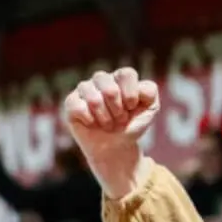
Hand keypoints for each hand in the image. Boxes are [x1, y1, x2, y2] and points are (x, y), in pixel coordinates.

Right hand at [63, 68, 158, 198]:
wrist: (116, 147)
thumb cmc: (132, 125)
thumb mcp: (151, 108)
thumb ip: (149, 91)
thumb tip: (137, 87)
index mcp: (120, 76)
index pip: (126, 74)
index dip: (130, 96)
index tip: (131, 109)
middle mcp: (102, 79)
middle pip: (110, 89)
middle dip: (118, 111)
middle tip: (119, 120)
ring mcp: (85, 88)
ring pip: (94, 99)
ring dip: (104, 118)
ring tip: (107, 124)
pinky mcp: (71, 102)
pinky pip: (78, 106)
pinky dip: (89, 120)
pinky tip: (92, 123)